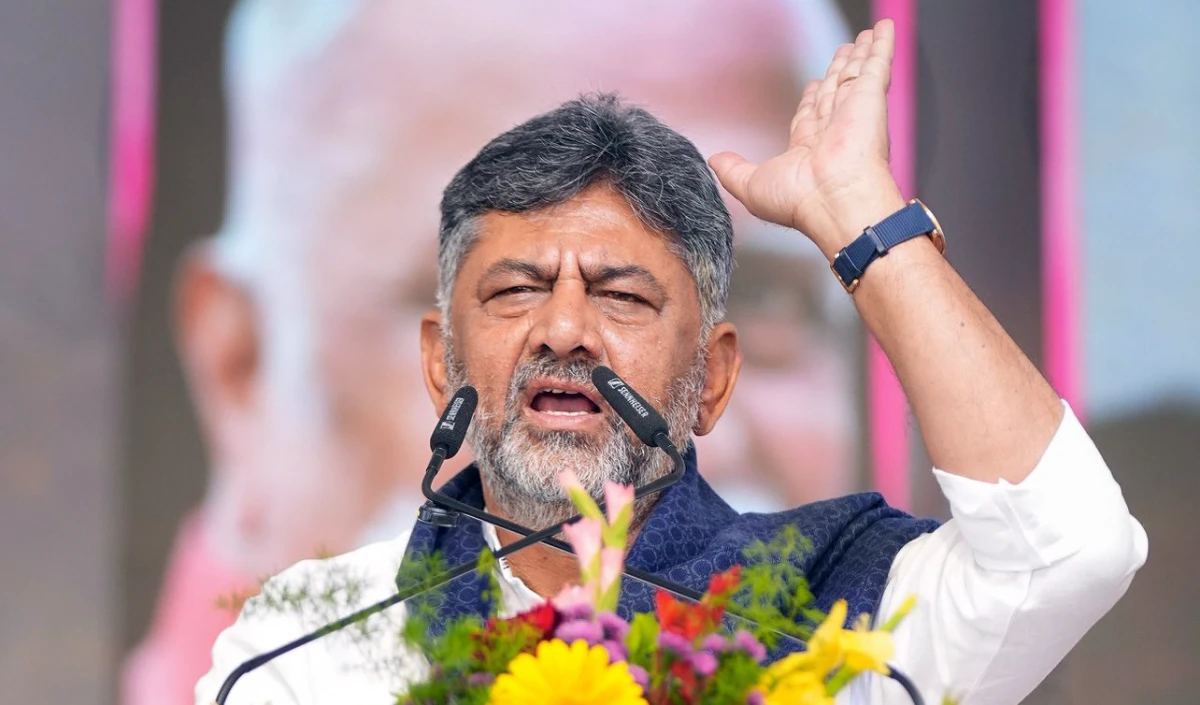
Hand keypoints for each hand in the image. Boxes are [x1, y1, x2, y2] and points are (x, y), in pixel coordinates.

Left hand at [709, 20, 904, 258]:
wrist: (834, 200)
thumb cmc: (799, 201)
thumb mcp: (751, 185)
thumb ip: (733, 170)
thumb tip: (716, 161)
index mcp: (809, 148)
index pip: (811, 113)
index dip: (812, 97)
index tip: (813, 84)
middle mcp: (834, 129)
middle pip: (835, 89)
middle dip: (838, 70)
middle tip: (843, 51)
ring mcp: (854, 112)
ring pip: (856, 73)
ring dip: (861, 54)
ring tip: (865, 35)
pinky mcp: (871, 98)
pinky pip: (877, 63)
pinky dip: (882, 45)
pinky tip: (884, 29)